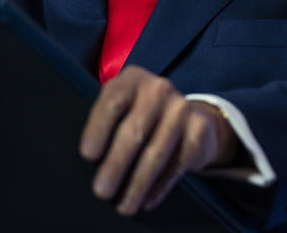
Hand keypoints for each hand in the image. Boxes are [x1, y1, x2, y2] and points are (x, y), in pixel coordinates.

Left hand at [80, 66, 237, 215]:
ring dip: (137, 183)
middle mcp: (158, 89)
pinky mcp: (199, 129)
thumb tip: (91, 160)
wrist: (188, 116)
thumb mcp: (123, 107)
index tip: (88, 156)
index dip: (98, 129)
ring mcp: (181, 108)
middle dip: (115, 165)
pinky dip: (160, 186)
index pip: (112, 103)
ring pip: (156, 152)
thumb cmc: (141, 115)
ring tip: (124, 205)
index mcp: (132, 80)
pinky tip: (147, 199)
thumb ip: (107, 122)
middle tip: (102, 191)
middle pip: (133, 131)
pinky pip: (177, 164)